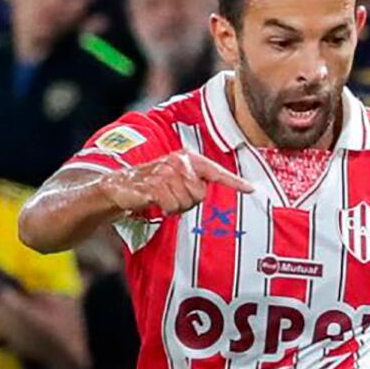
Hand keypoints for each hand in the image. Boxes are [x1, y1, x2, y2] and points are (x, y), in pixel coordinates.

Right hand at [99, 151, 252, 218]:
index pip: (215, 172)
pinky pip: (171, 206)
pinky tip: (155, 203)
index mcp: (186, 158)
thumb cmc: (151, 185)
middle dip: (188, 202)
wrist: (119, 188)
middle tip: (172, 198)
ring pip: (186, 202)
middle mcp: (178, 162)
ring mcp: (165, 173)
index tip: (251, 189)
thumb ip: (194, 182)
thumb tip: (209, 192)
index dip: (234, 182)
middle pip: (199, 194)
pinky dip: (164, 210)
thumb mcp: (174, 179)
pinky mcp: (153, 186)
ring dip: (175, 207)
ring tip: (162, 200)